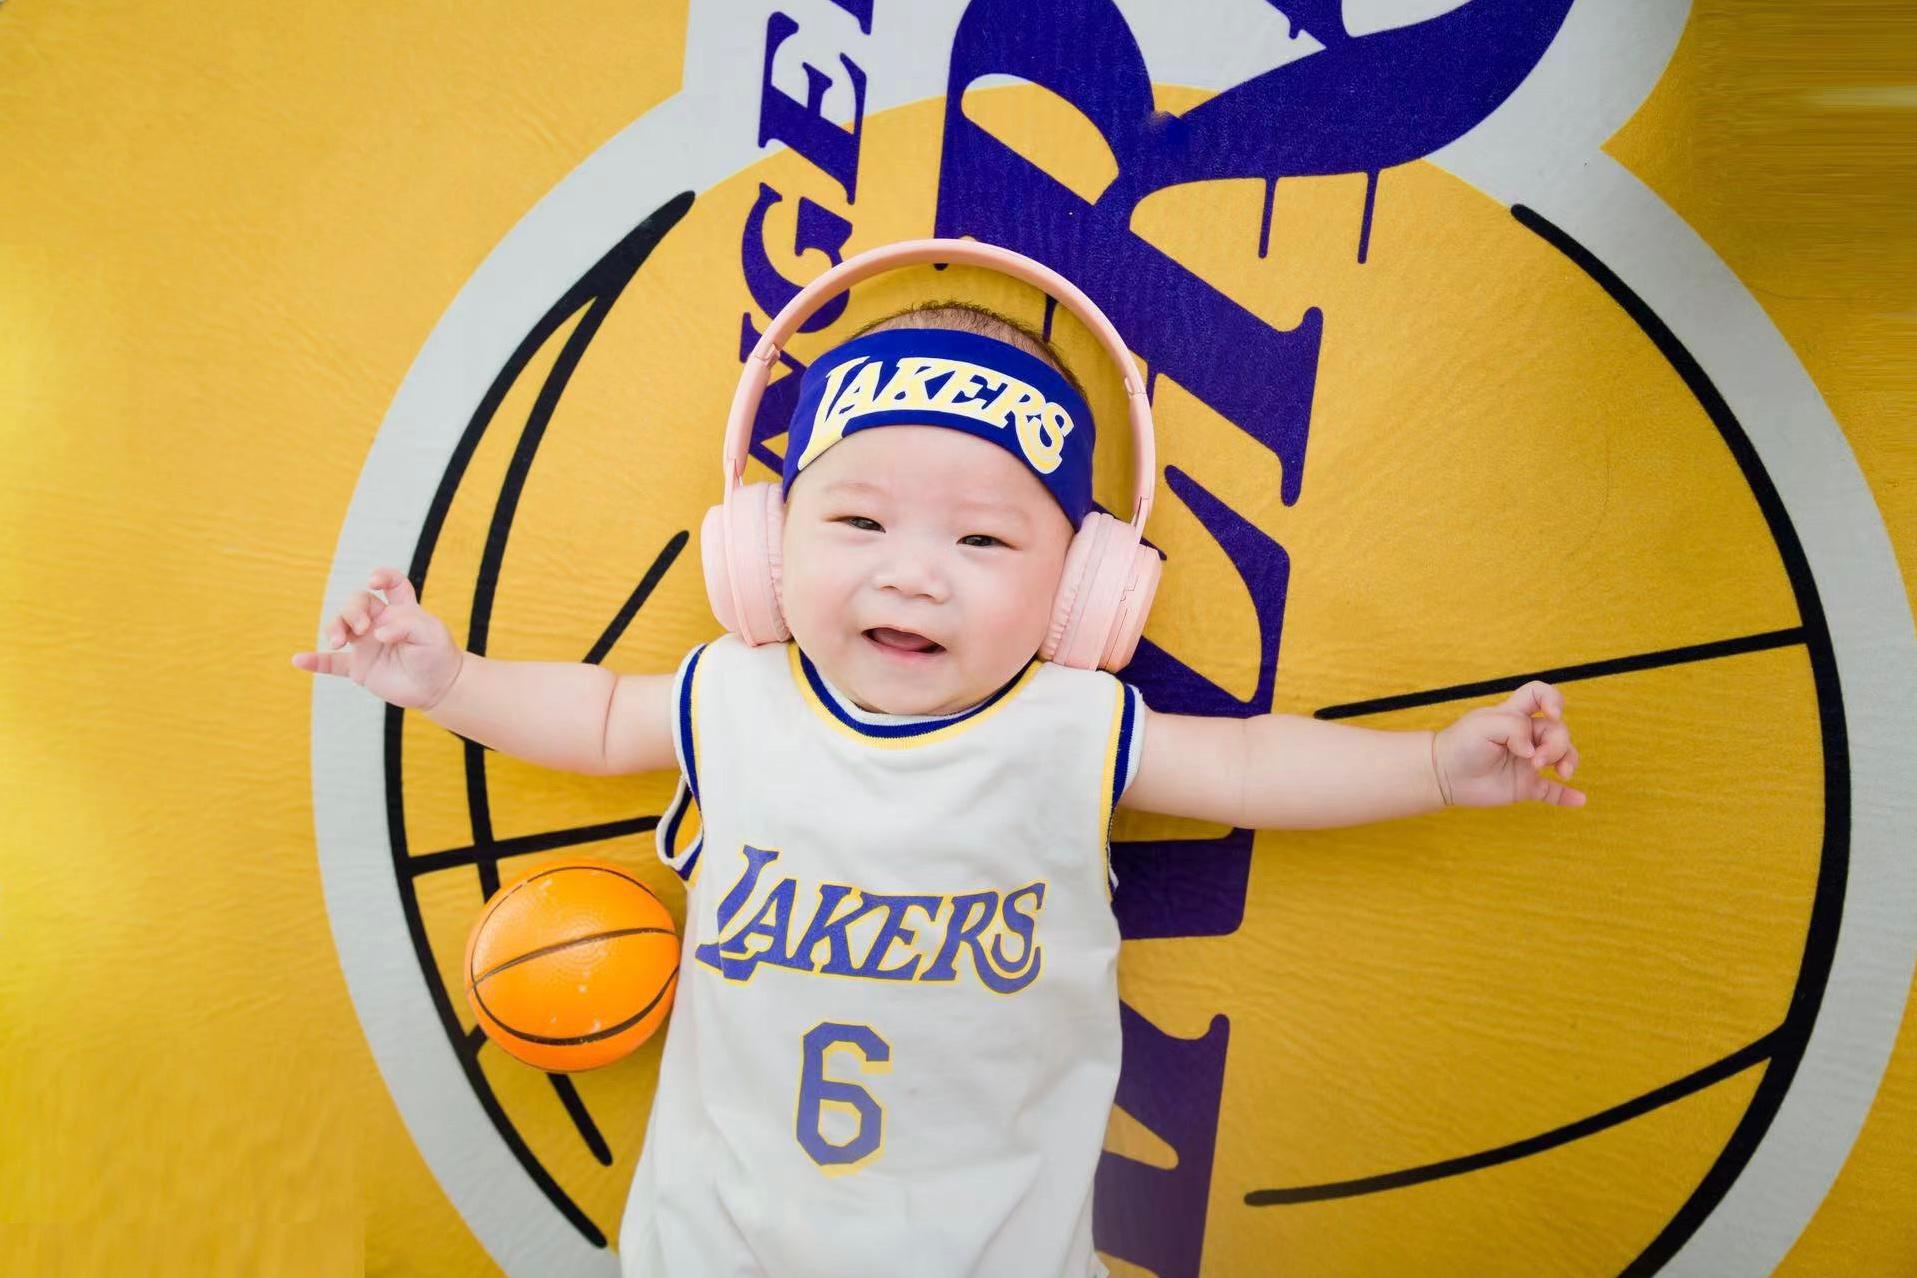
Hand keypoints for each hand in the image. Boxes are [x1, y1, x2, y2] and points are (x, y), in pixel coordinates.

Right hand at [290, 566, 465, 710]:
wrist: (437, 688)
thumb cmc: (437, 655)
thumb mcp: (430, 634)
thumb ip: (407, 626)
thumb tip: (377, 634)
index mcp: (401, 609)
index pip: (391, 584)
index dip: (382, 576)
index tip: (374, 582)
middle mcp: (380, 622)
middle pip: (356, 603)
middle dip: (352, 611)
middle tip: (361, 628)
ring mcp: (367, 644)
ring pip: (341, 627)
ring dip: (334, 628)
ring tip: (337, 642)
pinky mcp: (359, 668)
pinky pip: (332, 663)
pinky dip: (315, 661)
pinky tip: (299, 660)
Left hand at [1431, 680, 1585, 808]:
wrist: (1443, 775)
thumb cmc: (1461, 744)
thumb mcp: (1484, 725)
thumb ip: (1514, 728)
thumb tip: (1533, 750)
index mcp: (1515, 715)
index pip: (1541, 695)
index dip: (1553, 699)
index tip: (1552, 713)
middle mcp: (1526, 737)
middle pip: (1558, 731)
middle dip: (1556, 745)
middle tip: (1535, 760)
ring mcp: (1529, 762)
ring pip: (1564, 756)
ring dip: (1568, 762)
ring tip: (1560, 774)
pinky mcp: (1526, 786)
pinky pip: (1553, 792)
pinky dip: (1568, 796)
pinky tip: (1579, 800)